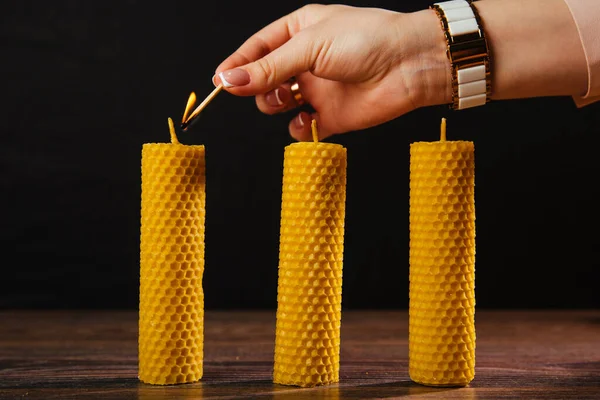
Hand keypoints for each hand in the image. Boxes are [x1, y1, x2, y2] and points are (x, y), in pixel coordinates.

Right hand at [214, 4, 450, 140]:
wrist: (409, 66)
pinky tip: (306, 120)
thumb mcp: (309, 46)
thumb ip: (268, 67)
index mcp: (299, 32)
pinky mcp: (331, 115)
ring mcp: (317, 89)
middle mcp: (306, 61)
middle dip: (257, 86)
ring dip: (274, 104)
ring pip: (277, 103)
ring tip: (288, 98)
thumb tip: (228, 81)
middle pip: (263, 78)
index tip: (219, 81)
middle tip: (262, 89)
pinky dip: (298, 128)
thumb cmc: (365, 41)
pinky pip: (300, 127)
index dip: (237, 65)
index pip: (257, 49)